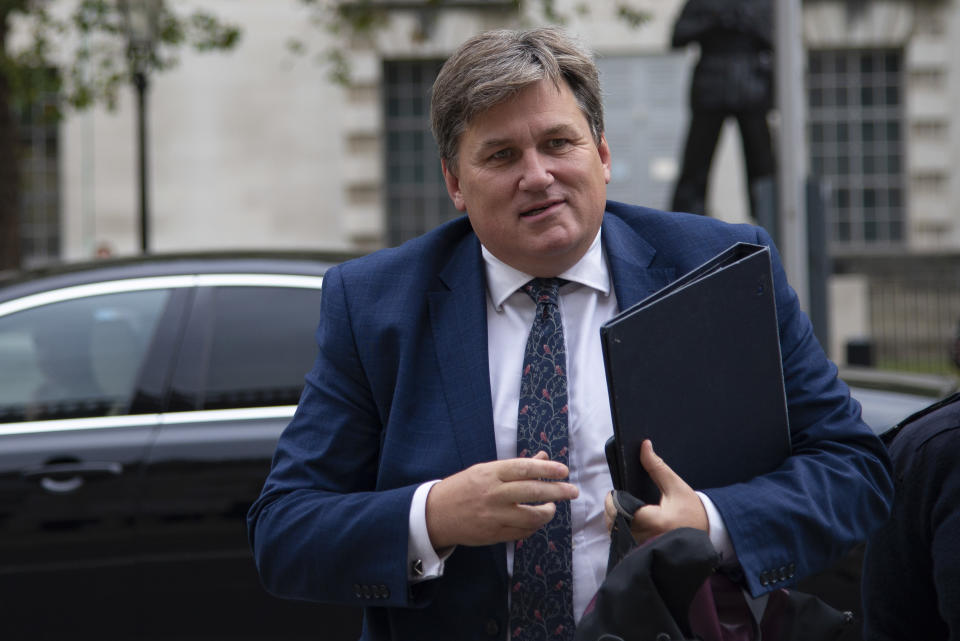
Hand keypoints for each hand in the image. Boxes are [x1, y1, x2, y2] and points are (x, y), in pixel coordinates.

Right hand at [425, 451, 578, 549]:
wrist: (436, 514)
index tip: (564, 471)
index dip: (547, 469)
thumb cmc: (463, 488)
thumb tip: (543, 457)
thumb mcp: (485, 470)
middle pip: (532, 491)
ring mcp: (494, 516)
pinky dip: (533, 526)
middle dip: (557, 491)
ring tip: (552, 507)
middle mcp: (493, 494)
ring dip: (547, 512)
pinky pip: (522, 532)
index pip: (525, 468)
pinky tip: (536, 520)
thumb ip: (515, 466)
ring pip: (531, 516)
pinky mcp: (493, 534)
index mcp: (490, 473)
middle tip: (573, 491)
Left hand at [604, 440, 707, 543]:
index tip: (615, 492)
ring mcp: (646, 548)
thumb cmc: (691, 509)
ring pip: (616, 534)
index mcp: (656, 521)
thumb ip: (657, 467)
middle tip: (618, 499)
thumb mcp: (675, 486)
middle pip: (614, 523)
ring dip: (615, 520)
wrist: (706, 532)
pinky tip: (628, 521)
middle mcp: (648, 537)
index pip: (620, 511)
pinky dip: (622, 530)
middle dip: (612, 509)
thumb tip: (644, 445)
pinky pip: (624, 542)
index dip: (613, 500)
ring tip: (623, 508)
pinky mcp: (644, 553)